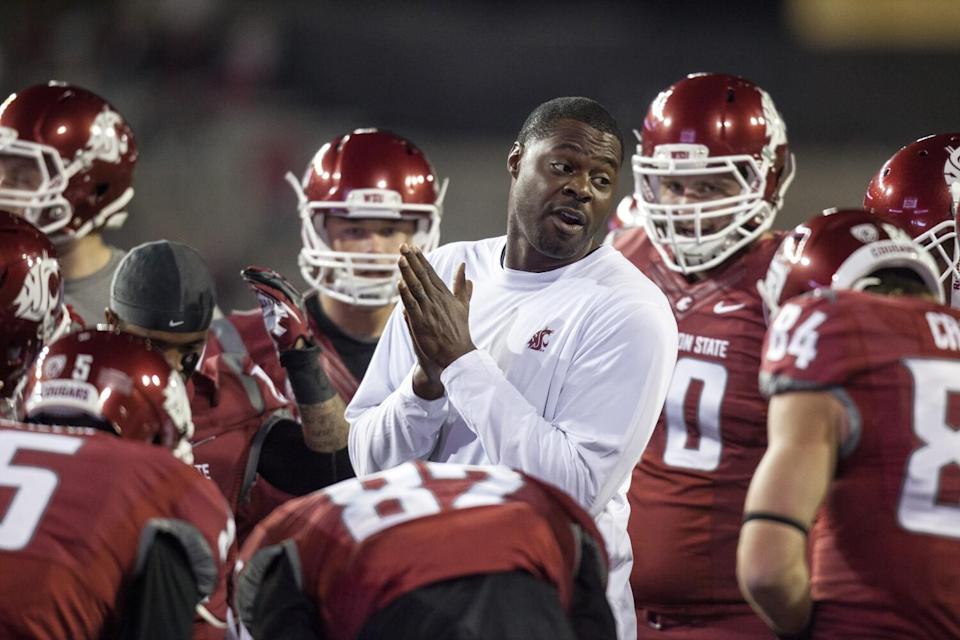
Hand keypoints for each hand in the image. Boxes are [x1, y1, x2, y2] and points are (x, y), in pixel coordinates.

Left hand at [241, 266, 313, 352]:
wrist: (295, 346)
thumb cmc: (285, 333)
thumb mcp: (275, 313)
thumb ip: (268, 301)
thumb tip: (258, 290)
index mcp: (292, 297)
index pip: (278, 281)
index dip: (264, 274)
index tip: (252, 271)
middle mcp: (293, 296)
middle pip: (276, 280)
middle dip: (260, 274)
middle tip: (247, 270)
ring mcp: (292, 301)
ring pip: (274, 284)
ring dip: (259, 279)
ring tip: (247, 275)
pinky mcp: (288, 306)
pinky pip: (275, 294)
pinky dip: (263, 288)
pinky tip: (252, 285)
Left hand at [397, 244, 474, 371]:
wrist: (458, 353)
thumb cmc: (459, 330)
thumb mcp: (463, 304)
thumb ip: (462, 285)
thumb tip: (464, 266)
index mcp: (445, 295)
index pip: (431, 273)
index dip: (421, 259)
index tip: (413, 247)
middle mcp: (437, 300)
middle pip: (422, 276)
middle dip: (413, 260)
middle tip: (403, 245)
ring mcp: (429, 311)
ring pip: (416, 288)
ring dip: (408, 272)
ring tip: (401, 258)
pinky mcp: (422, 323)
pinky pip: (412, 306)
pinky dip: (406, 295)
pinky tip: (400, 283)